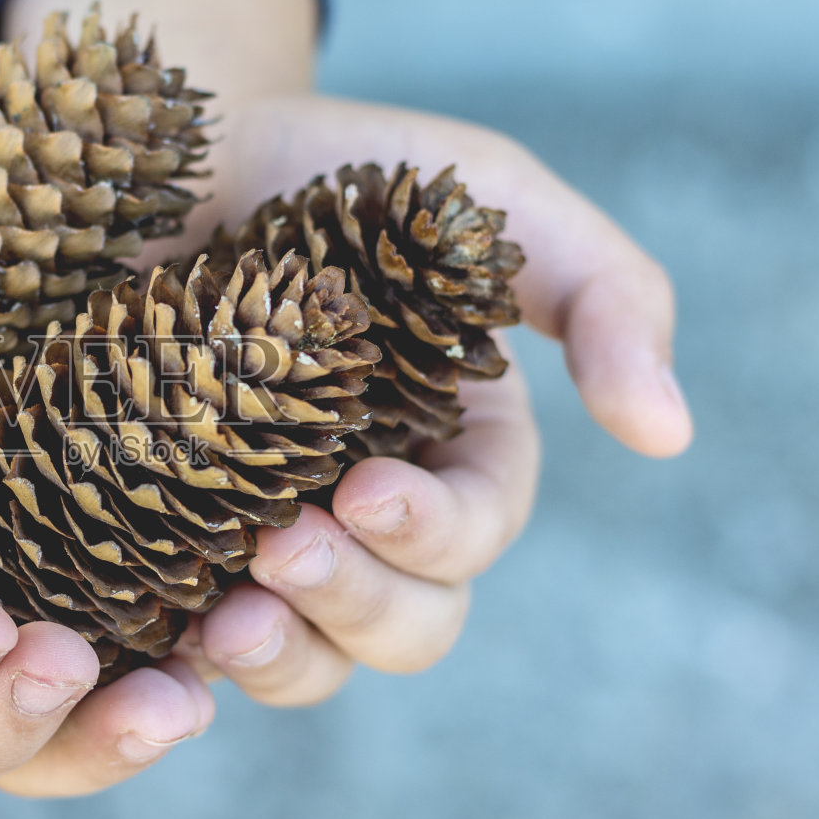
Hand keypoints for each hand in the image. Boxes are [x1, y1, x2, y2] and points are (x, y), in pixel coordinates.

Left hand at [172, 93, 693, 702]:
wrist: (180, 153)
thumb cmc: (344, 176)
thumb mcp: (492, 198)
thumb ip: (604, 294)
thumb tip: (668, 433)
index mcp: (457, 449)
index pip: (476, 530)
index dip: (435, 533)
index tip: (365, 491)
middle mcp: (367, 511)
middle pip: (405, 622)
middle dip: (358, 605)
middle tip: (284, 554)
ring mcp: (265, 534)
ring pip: (307, 654)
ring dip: (279, 658)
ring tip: (221, 623)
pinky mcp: (167, 542)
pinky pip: (183, 638)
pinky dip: (178, 664)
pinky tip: (150, 645)